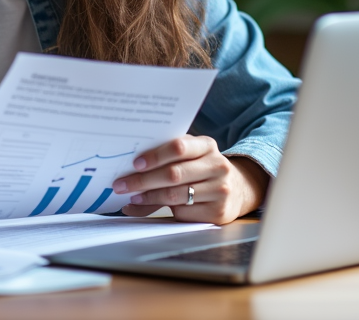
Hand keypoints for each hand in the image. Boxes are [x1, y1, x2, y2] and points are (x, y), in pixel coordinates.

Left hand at [112, 135, 268, 223]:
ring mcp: (220, 190)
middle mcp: (217, 166)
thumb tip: (129, 175)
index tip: (135, 163)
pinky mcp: (218, 212)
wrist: (237, 189)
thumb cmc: (201, 169)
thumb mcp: (190, 157)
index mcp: (207, 146)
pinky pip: (184, 212)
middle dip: (143, 180)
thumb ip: (166, 161)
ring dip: (149, 197)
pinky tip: (152, 206)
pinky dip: (164, 211)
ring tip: (133, 196)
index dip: (155, 155)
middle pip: (173, 174)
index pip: (179, 147)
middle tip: (121, 185)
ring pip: (176, 195)